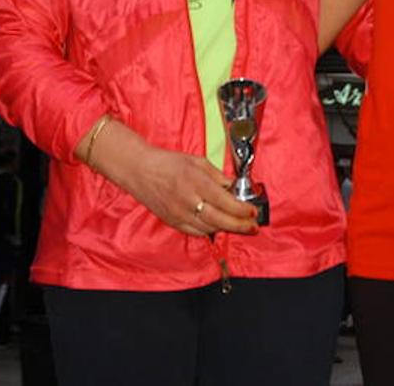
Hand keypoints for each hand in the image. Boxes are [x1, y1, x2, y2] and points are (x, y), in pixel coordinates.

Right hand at [105, 140, 258, 237]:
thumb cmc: (168, 163)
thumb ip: (218, 175)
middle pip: (220, 220)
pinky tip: (218, 226)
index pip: (226, 202)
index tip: (253, 211)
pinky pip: (196, 232)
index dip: (242, 209)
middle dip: (241, 226)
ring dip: (227, 228)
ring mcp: (179, 214)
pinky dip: (210, 230)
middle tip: (253, 226)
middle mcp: (188, 201)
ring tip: (239, 226)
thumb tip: (233, 187)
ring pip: (209, 228)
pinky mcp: (172, 222)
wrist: (140, 171)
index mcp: (196, 182)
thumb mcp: (197, 162)